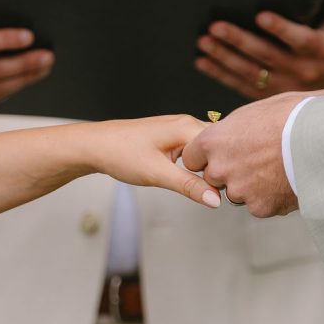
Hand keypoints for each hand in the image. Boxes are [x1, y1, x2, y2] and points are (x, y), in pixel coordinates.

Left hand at [82, 114, 221, 208]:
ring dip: (210, 166)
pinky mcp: (171, 138)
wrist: (94, 146)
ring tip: (212, 185)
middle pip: (218, 146)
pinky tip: (196, 177)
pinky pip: (195, 150)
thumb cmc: (120, 153)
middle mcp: (186, 124)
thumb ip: (190, 186)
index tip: (229, 188)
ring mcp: (179, 129)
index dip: (227, 167)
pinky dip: (199, 164)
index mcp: (187, 127)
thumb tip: (216, 199)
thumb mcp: (157, 174)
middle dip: (221, 166)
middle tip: (225, 189)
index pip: (223, 146)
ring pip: (207, 150)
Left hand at [183, 92, 308, 217]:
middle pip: (214, 178)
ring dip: (251, 186)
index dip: (208, 157)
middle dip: (230, 172)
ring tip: (278, 168)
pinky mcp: (261, 207)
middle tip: (257, 160)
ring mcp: (240, 190)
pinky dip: (272, 198)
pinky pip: (260, 206)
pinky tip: (288, 181)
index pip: (192, 158)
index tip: (223, 154)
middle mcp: (221, 167)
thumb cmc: (295, 115)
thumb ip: (234, 128)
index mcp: (213, 140)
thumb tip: (232, 132)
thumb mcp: (256, 111)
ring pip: (238, 194)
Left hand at [195, 0, 323, 98]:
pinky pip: (242, 86)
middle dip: (240, 41)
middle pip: (267, 56)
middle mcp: (302, 71)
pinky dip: (220, 74)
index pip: (301, 40)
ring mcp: (284, 86)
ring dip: (224, 58)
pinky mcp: (270, 96)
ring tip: (203, 42)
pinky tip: (202, 62)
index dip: (281, 29)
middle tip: (215, 26)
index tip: (261, 15)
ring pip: (251, 73)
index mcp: (321, 50)